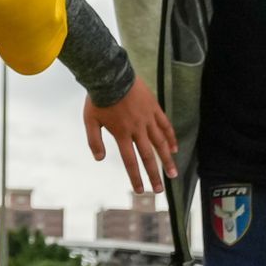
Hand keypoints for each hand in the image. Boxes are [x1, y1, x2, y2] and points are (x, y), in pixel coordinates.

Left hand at [83, 78, 178, 193]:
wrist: (110, 75)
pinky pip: (165, 125)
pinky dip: (171, 137)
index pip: (130, 161)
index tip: (140, 190)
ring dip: (167, 159)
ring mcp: (147, 118)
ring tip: (174, 173)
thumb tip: (99, 159)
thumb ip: (94, 141)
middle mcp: (137, 129)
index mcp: (121, 134)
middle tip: (160, 190)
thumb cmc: (98, 98)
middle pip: (148, 156)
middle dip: (154, 175)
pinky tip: (175, 148)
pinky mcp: (154, 108)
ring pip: (161, 143)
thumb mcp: (90, 121)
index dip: (136, 177)